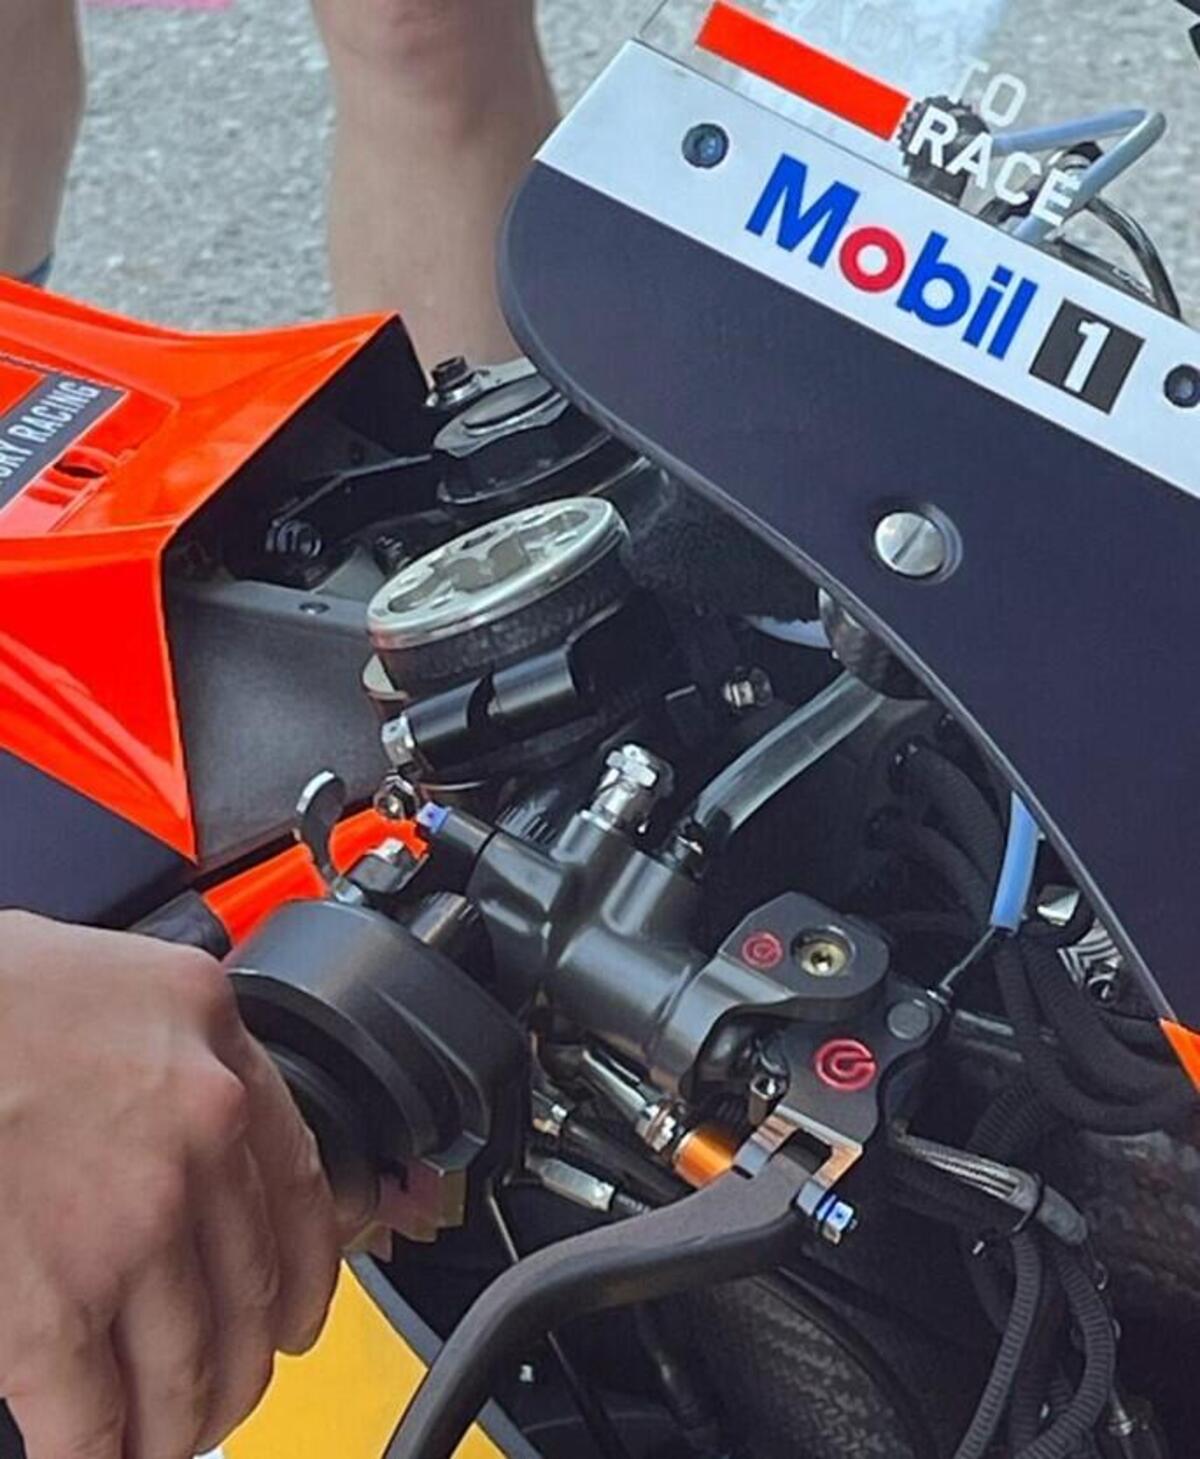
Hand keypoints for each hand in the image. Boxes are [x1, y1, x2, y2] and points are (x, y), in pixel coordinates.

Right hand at [0, 911, 340, 1458]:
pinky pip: (95, 1412)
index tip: (300, 1307)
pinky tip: (98, 1457)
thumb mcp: (121, 982)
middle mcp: (200, 1126)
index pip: (301, 1180)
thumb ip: (175, 1050)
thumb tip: (194, 1122)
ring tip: (164, 1440)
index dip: (308, 1269)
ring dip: (181, 1423)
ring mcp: (133, 1216)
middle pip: (254, 1287)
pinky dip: (101, 1454)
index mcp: (215, 1039)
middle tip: (230, 1390)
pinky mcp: (51, 1299)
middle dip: (243, 1363)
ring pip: (190, 1363)